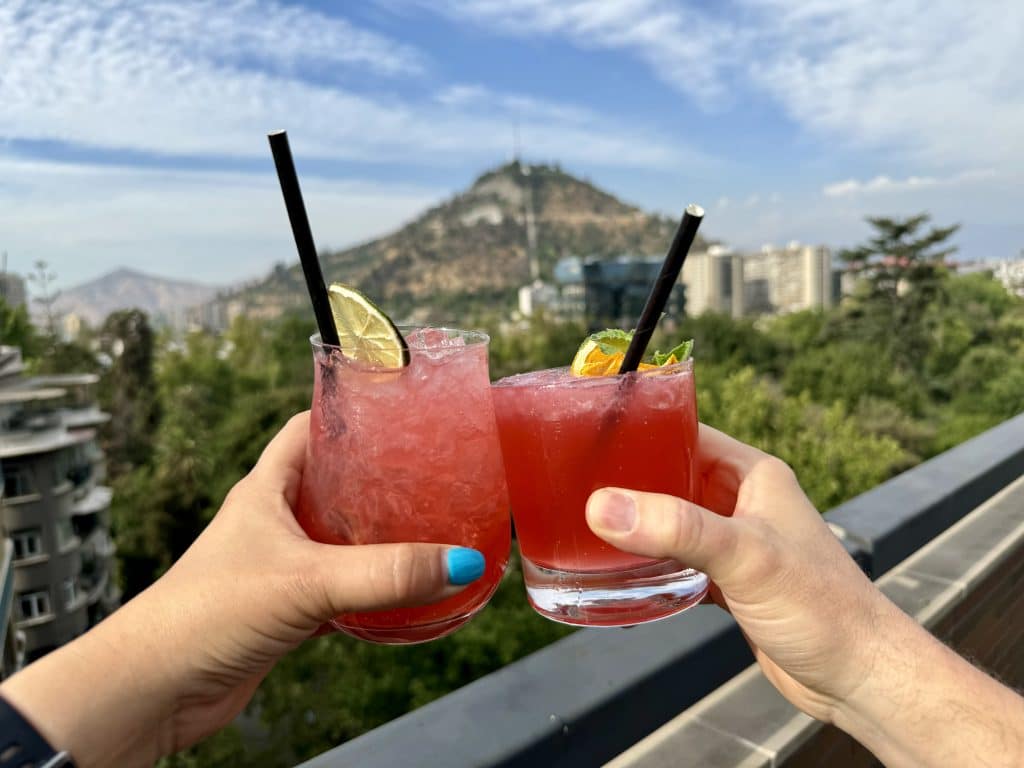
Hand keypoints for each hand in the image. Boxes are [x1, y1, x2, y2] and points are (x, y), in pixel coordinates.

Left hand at [1, 411, 484, 766]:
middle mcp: (272, 522)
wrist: (154, 689)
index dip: (348, 413)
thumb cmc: (204, 614)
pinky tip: (401, 593)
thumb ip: (384, 573)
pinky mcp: (285, 610)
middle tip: (429, 474)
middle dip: (377, 479)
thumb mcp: (305, 581)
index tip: (397, 409)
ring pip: (338, 540)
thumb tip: (457, 563)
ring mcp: (278, 567)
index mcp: (265, 490)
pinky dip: (369, 591)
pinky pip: (338, 590)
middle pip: (331, 484)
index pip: (308, 429)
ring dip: (376, 538)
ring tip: (428, 528)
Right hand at [585, 424, 898, 722]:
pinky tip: (622, 576)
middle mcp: (743, 503)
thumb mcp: (745, 555)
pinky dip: (652, 568)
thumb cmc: (823, 607)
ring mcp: (736, 544)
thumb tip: (603, 507)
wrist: (857, 677)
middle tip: (576, 486)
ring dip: (638, 528)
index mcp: (754, 475)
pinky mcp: (730, 584)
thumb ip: (676, 528)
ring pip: (673, 524)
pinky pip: (679, 564)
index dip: (644, 431)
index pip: (689, 434)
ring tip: (587, 528)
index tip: (593, 437)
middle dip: (630, 483)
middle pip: (673, 479)